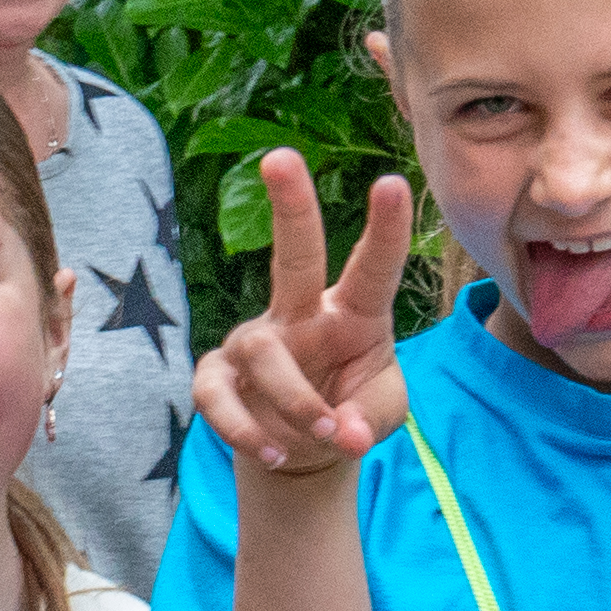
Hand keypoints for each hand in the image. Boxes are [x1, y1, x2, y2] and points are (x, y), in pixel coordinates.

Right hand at [195, 153, 417, 483]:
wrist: (302, 453)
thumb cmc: (350, 412)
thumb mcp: (378, 418)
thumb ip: (368, 422)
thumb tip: (344, 435)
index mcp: (353, 313)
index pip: (373, 267)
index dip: (385, 228)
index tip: (392, 183)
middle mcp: (301, 314)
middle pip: (294, 253)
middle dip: (290, 205)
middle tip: (280, 156)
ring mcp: (256, 342)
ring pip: (266, 352)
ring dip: (296, 399)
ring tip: (321, 435)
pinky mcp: (219, 376)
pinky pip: (218, 394)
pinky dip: (244, 429)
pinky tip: (271, 454)